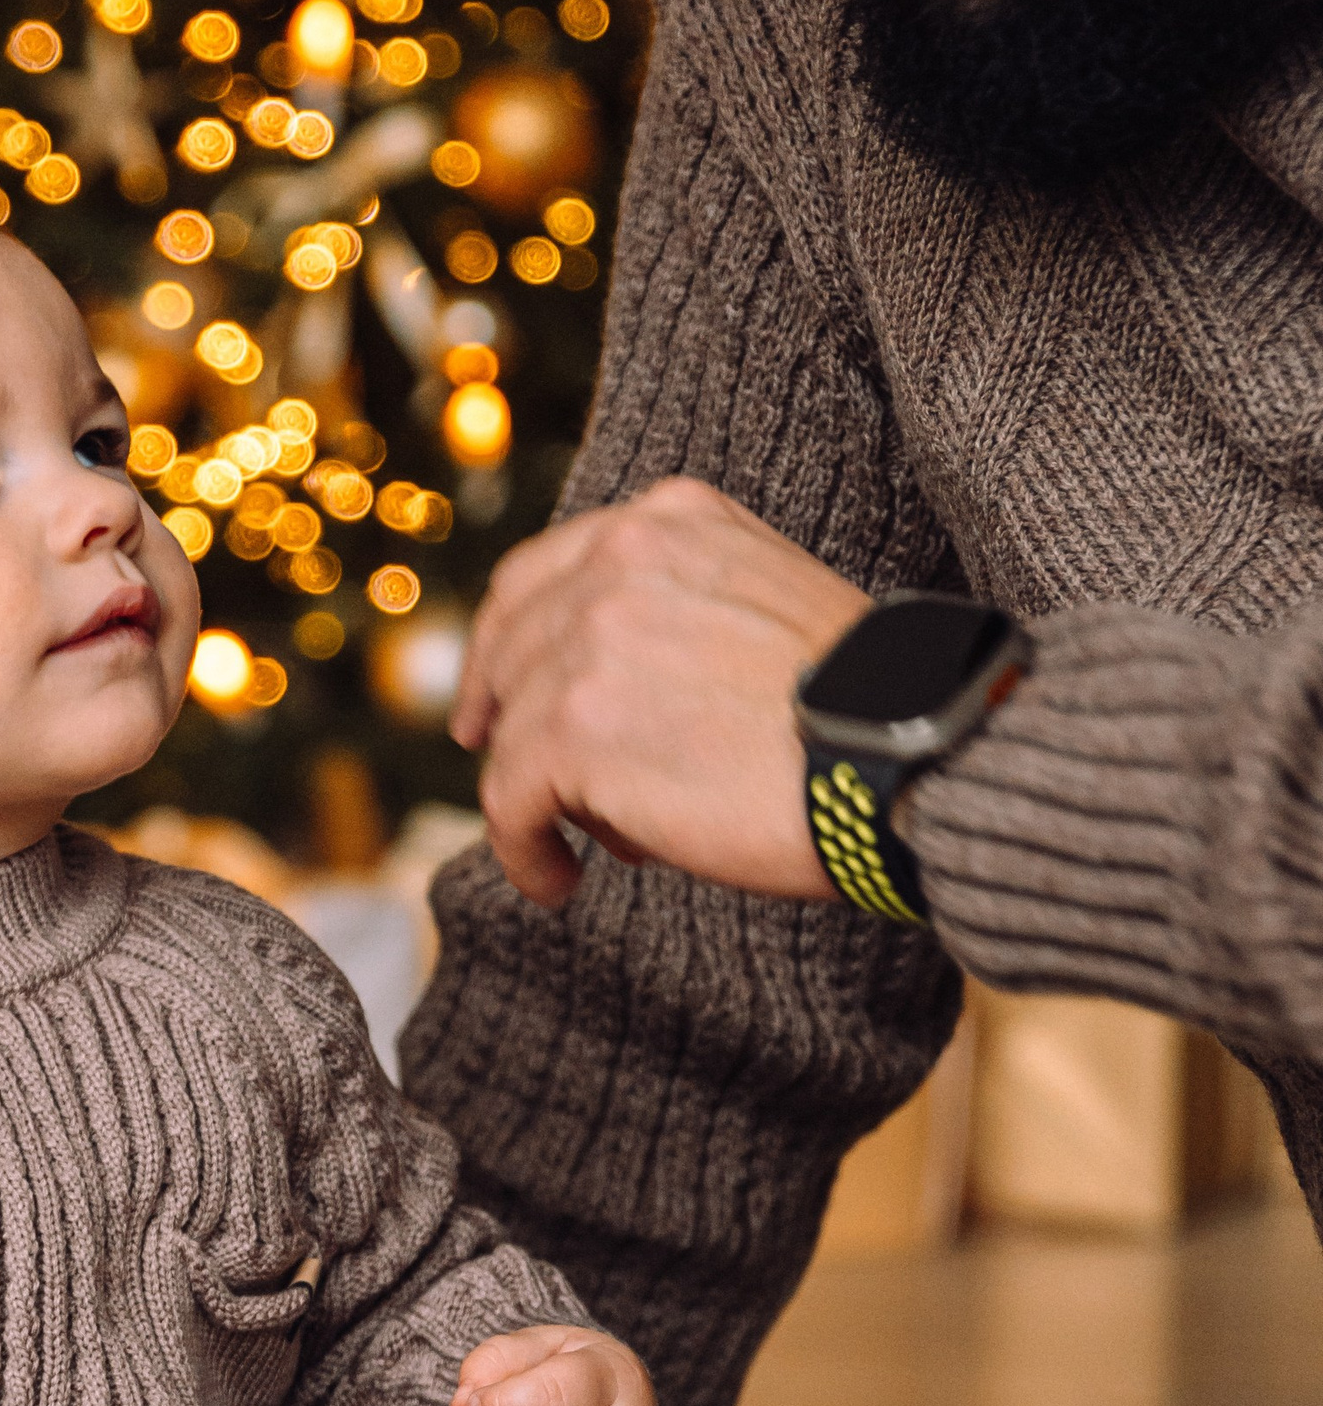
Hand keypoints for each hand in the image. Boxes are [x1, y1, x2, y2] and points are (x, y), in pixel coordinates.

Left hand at [452, 478, 869, 909]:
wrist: (906, 758)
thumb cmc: (864, 709)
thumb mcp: (766, 604)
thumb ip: (680, 610)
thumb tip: (597, 688)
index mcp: (670, 522)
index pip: (542, 574)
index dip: (506, 643)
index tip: (499, 698)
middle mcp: (620, 562)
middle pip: (514, 648)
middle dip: (505, 718)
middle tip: (513, 780)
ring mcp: (589, 642)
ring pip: (513, 732)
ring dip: (538, 798)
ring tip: (579, 848)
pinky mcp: (572, 729)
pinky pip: (509, 801)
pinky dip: (523, 853)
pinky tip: (556, 883)